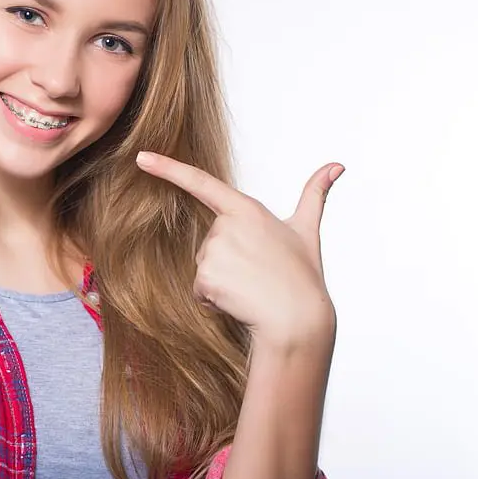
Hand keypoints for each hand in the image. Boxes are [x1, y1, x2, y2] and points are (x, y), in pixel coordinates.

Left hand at [135, 151, 342, 348]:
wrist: (297, 321)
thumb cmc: (302, 277)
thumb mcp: (306, 230)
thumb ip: (315, 194)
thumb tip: (336, 166)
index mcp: (246, 210)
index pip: (201, 183)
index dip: (168, 168)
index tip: (141, 157)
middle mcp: (225, 227)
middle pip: (210, 241)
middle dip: (228, 258)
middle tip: (258, 271)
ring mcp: (213, 253)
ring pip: (205, 267)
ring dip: (222, 280)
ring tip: (250, 287)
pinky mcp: (204, 278)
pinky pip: (199, 289)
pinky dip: (214, 299)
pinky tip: (238, 301)